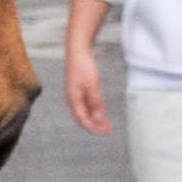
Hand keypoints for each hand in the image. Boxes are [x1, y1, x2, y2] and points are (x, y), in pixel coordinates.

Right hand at [61, 7, 113, 136]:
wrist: (77, 50)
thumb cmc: (83, 66)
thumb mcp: (92, 85)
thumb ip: (95, 102)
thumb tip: (97, 118)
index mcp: (73, 99)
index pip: (82, 120)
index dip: (93, 128)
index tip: (105, 131)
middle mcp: (73, 98)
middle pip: (83, 117)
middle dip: (95, 125)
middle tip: (108, 129)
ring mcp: (75, 93)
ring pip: (85, 111)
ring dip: (95, 118)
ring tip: (107, 123)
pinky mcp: (79, 88)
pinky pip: (86, 103)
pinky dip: (94, 109)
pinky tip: (102, 111)